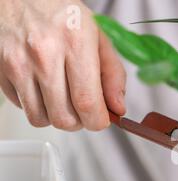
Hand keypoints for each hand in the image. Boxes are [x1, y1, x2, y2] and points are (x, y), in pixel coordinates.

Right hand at [0, 0, 125, 130]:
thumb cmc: (61, 13)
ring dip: (57, 116)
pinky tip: (43, 87)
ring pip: (41, 119)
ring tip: (63, 98)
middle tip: (83, 108)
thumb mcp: (97, 36)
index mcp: (74, 43)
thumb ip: (113, 74)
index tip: (101, 119)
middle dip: (79, 121)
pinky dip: (37, 106)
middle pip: (64, 118)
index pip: (87, 103)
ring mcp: (18, 63)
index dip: (98, 121)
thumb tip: (117, 107)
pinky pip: (23, 108)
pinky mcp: (1, 71)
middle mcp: (44, 54)